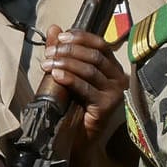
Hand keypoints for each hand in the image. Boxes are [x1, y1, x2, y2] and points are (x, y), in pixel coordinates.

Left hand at [40, 25, 127, 147]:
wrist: (79, 138)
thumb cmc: (74, 105)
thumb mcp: (67, 74)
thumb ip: (63, 51)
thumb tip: (54, 28)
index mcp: (112, 68)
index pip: (101, 45)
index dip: (82, 37)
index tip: (62, 36)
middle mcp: (119, 79)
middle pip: (95, 56)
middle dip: (69, 51)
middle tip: (49, 53)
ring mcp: (115, 93)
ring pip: (90, 70)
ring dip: (66, 63)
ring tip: (47, 64)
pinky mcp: (107, 106)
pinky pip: (86, 88)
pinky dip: (70, 79)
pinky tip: (56, 75)